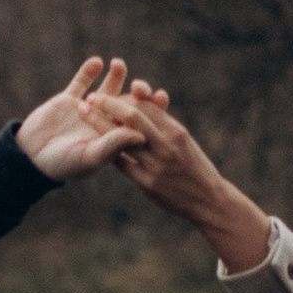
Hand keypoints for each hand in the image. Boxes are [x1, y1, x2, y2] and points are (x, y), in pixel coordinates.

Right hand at [17, 57, 141, 181]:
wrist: (29, 157)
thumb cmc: (62, 164)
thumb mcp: (89, 157)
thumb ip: (114, 145)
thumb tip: (143, 134)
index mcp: (113, 140)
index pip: (138, 122)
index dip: (152, 109)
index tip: (162, 96)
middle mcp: (103, 123)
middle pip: (127, 103)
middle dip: (137, 92)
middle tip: (142, 84)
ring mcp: (86, 110)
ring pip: (107, 89)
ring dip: (115, 76)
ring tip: (119, 64)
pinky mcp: (68, 100)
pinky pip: (81, 81)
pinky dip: (89, 71)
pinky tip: (97, 62)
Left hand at [91, 81, 272, 271]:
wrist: (208, 199)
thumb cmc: (195, 166)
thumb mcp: (184, 141)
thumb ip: (163, 124)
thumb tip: (142, 101)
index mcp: (176, 131)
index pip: (147, 105)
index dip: (126, 97)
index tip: (111, 92)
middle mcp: (166, 145)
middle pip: (133, 116)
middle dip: (109, 104)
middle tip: (91, 97)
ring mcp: (156, 165)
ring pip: (123, 139)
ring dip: (100, 124)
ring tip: (83, 113)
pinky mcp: (148, 182)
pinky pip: (122, 163)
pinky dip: (109, 151)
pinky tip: (94, 144)